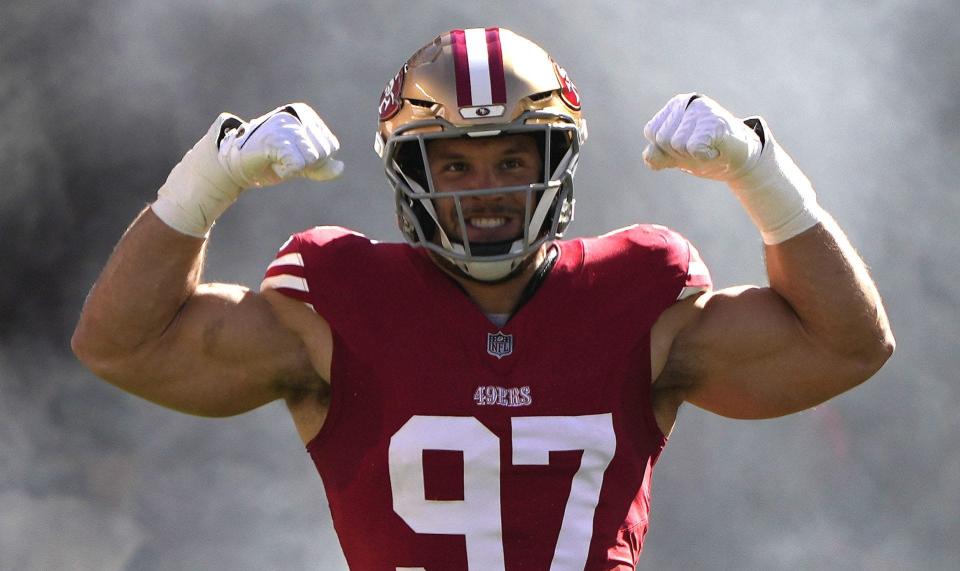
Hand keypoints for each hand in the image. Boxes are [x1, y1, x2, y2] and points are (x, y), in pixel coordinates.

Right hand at [219, 103, 343, 187]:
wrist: (236, 164)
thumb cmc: (269, 160)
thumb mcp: (302, 163)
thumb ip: (323, 166)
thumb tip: (341, 167)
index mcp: (306, 115)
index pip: (331, 146)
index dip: (316, 160)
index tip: (294, 155)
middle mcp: (296, 115)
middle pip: (324, 152)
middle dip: (307, 164)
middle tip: (284, 159)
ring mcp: (284, 125)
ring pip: (312, 158)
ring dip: (295, 167)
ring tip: (277, 159)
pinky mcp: (273, 138)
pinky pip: (297, 164)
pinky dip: (286, 171)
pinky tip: (272, 163)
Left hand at [642, 93, 761, 180]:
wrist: (742, 159)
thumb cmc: (708, 153)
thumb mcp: (677, 156)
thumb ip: (658, 156)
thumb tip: (648, 155)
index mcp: (676, 105)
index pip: (651, 132)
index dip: (666, 148)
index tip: (685, 146)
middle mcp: (689, 102)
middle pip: (662, 138)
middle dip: (679, 152)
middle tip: (699, 148)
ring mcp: (704, 110)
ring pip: (676, 143)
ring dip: (692, 155)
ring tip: (708, 148)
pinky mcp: (717, 122)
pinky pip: (694, 147)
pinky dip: (704, 156)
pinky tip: (716, 150)